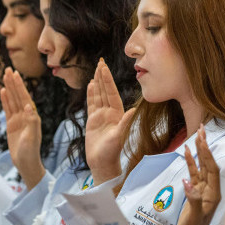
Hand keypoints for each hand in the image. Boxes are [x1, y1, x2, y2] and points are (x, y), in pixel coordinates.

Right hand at [0, 67, 44, 188]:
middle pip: (18, 95)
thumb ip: (31, 122)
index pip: (24, 98)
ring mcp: (19, 119)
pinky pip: (8, 109)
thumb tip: (28, 106)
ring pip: (12, 100)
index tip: (15, 74)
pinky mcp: (12, 124)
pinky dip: (5, 100)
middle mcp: (26, 115)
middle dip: (13, 82)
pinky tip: (2, 91)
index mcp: (32, 117)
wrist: (26, 163)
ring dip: (9, 88)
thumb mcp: (31, 137)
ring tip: (4, 76)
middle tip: (8, 69)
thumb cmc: (30, 152)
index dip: (20, 86)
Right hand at [86, 59, 135, 184]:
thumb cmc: (111, 152)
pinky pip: (91, 104)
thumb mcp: (119, 136)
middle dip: (103, 77)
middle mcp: (110, 113)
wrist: (102, 162)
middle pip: (105, 91)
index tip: (104, 68)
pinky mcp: (93, 121)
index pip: (112, 93)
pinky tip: (90, 85)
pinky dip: (91, 94)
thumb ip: (125, 122)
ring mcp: (101, 116)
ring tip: (95, 70)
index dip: (108, 80)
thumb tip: (134, 110)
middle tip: (100, 61)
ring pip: (98, 95)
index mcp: (117, 114)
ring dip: (97, 83)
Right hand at [175, 126, 220, 224]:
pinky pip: (194, 175)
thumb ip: (194, 201)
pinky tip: (186, 153)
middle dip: (205, 147)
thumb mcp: (195, 219)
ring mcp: (204, 191)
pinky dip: (190, 163)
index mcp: (215, 194)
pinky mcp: (196, 194)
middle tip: (201, 129)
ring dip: (198, 152)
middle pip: (209, 164)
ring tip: (195, 135)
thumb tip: (188, 183)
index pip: (214, 169)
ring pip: (202, 167)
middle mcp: (211, 190)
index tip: (204, 140)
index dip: (209, 154)